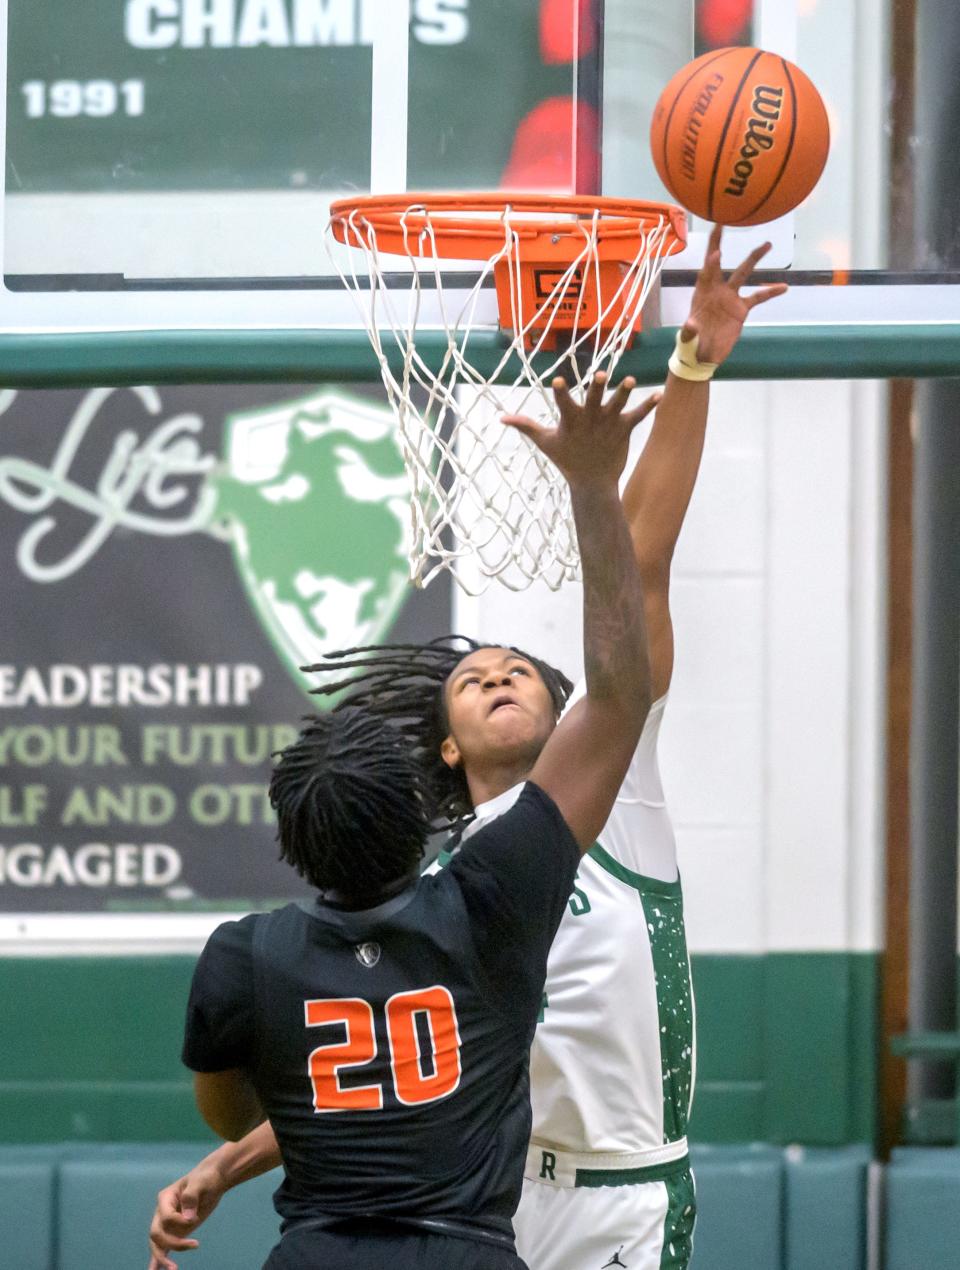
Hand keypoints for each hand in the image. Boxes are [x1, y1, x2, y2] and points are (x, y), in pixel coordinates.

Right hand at [147, 1162, 226, 1269]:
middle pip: (157, 1233)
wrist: (212, 1181)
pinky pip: (163, 1248)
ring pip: (157, 1244)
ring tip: (173, 1269)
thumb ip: (191, 1196)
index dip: (179, 1221)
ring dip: (162, 1258)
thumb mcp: (200, 1182)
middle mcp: (162, 1212)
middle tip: (194, 1245)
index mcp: (165, 1198)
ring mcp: (167, 1224)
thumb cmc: (206, 1178)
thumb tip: (187, 1218)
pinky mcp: (175, 1232)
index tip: (196, 1218)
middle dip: (172, 1243)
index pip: (166, 1217)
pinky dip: (158, 1261)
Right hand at [501, 373, 661, 489]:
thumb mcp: (545, 442)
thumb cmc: (567, 459)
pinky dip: (649, 406)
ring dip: (624, 393)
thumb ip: (525, 426)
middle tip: (600, 376)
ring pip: (617, 404)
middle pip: (593, 400)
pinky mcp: (623, 429)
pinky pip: (638, 416)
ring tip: (630, 380)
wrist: (593, 482)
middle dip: (596, 388)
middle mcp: (590, 420)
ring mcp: (608, 424)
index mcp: (571, 421)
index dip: (560, 392)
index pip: (563, 403)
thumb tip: (501, 418)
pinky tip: (660, 394)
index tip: (558, 380)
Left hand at [679, 224, 788, 366]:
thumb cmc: (691, 345)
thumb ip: (689, 331)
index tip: (716, 252)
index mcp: (701, 294)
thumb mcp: (688, 339)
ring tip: (768, 243)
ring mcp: (730, 298)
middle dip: (721, 243)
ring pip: (743, 273)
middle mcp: (716, 290)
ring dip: (754, 258)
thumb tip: (691, 324)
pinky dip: (770, 292)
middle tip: (726, 222)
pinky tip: (784, 287)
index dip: (710, 263)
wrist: (703, 356)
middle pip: (720, 262)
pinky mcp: (741, 309)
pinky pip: (758, 297)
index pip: (705, 273)